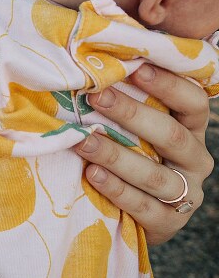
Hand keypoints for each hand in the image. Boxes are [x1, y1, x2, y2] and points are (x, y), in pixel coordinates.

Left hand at [75, 64, 213, 244]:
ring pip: (155, 174)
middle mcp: (194, 159)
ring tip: (84, 140)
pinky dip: (116, 190)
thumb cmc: (129, 150)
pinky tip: (92, 174)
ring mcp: (185, 193)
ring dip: (116, 155)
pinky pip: (144, 206)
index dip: (169, 84)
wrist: (132, 212)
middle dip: (132, 114)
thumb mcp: (133, 125)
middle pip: (172, 135)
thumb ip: (125, 95)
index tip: (136, 67)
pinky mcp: (168, 222)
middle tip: (97, 96)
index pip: (192, 102)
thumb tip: (96, 54)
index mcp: (190, 129)